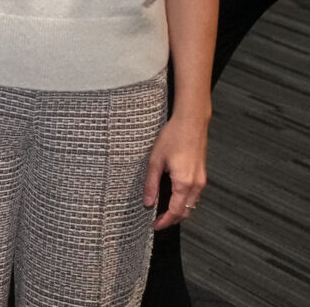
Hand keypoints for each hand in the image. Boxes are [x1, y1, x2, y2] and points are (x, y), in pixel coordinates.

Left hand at [145, 112, 207, 229]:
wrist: (191, 122)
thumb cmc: (172, 138)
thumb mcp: (155, 160)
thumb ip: (151, 184)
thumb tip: (147, 203)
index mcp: (184, 183)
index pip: (176, 211)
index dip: (165, 221)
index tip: (154, 226)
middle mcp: (196, 184)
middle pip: (186, 211)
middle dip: (172, 219)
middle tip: (157, 221)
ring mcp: (201, 179)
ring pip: (192, 204)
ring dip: (179, 210)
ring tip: (162, 210)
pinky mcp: (202, 174)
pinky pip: (194, 194)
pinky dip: (185, 200)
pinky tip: (173, 196)